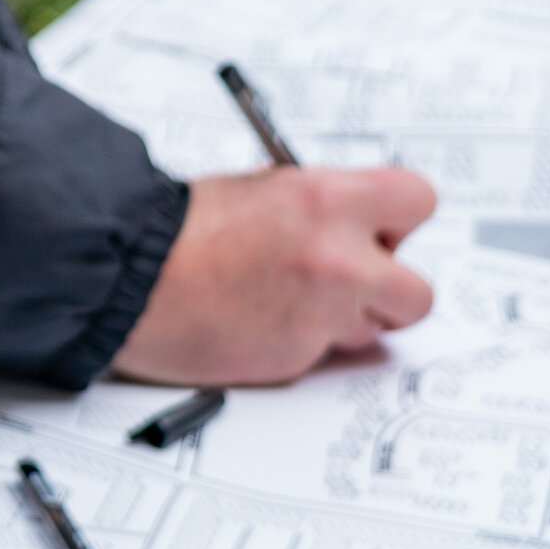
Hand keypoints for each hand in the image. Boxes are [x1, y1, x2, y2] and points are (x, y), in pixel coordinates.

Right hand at [110, 165, 436, 383]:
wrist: (130, 275)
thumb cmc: (180, 230)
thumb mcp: (264, 189)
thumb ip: (322, 208)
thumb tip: (355, 224)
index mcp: (328, 199)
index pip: (418, 202)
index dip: (399, 223)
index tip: (382, 233)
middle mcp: (338, 258)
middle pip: (418, 294)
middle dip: (388, 292)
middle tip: (351, 282)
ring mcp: (321, 315)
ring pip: (372, 331)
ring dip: (342, 321)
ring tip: (287, 302)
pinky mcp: (297, 359)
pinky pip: (322, 356)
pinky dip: (300, 345)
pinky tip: (260, 323)